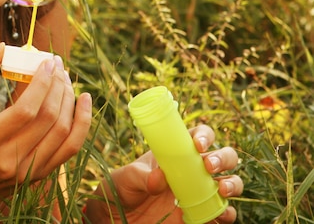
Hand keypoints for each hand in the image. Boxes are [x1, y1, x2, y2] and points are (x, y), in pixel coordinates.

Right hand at [0, 43, 92, 217]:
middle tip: (57, 64)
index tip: (47, 62)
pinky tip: (84, 99)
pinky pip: (71, 146)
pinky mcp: (43, 174)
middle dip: (57, 85)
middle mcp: (9, 160)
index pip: (25, 111)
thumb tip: (1, 47)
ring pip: (62, 130)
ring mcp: (29, 170)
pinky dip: (83, 122)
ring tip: (65, 78)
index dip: (41, 84)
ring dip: (69, 98)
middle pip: (47, 118)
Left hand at [84, 125, 242, 222]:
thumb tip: (160, 177)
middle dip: (224, 158)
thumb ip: (142, 175)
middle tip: (209, 166)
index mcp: (177, 152)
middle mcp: (194, 169)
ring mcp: (200, 191)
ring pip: (231, 182)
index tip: (198, 145)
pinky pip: (223, 214)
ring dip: (232, 183)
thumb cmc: (123, 187)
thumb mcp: (127, 176)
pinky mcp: (202, 215)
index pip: (199, 136)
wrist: (120, 216)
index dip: (205, 136)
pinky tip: (219, 215)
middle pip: (224, 156)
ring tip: (222, 189)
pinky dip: (226, 214)